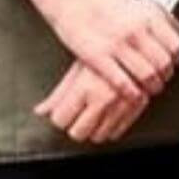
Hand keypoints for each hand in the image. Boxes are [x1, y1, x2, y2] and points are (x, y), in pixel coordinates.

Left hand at [35, 60, 149, 142]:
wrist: (137, 42)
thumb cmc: (105, 51)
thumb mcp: (78, 69)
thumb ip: (58, 94)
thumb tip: (41, 111)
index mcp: (84, 87)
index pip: (60, 119)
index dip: (60, 116)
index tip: (64, 111)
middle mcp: (103, 98)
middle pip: (78, 133)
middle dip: (75, 126)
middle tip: (78, 114)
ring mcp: (121, 104)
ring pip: (98, 137)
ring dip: (94, 129)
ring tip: (95, 113)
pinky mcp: (137, 107)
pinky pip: (118, 132)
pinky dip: (111, 128)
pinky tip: (109, 115)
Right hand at [39, 0, 178, 100]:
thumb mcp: (130, 2)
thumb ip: (145, 19)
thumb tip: (161, 30)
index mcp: (146, 16)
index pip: (174, 45)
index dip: (175, 60)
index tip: (172, 66)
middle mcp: (135, 31)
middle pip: (162, 63)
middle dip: (164, 76)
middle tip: (161, 82)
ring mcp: (117, 44)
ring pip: (146, 75)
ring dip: (151, 87)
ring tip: (149, 91)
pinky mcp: (97, 56)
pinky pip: (122, 82)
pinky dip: (132, 93)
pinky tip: (134, 96)